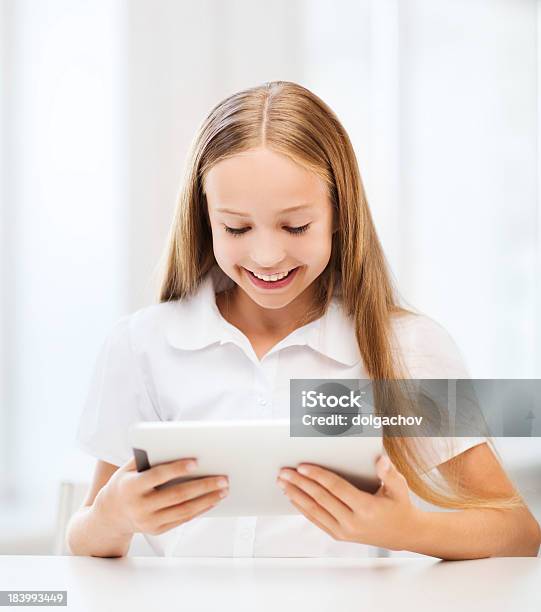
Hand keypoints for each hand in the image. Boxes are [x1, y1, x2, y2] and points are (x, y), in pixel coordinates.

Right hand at [95, 457, 228, 536]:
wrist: (109, 516)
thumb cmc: (124, 484)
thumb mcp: (127, 468)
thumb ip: (147, 457)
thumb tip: (174, 444)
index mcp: (131, 487)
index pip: (158, 476)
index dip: (177, 469)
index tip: (196, 461)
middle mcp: (140, 507)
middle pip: (177, 495)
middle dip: (203, 486)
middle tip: (222, 477)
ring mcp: (149, 521)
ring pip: (184, 510)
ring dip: (207, 499)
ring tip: (224, 489)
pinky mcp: (157, 530)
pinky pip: (183, 519)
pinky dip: (200, 510)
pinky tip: (213, 500)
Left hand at [276, 455, 421, 550]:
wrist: (403, 534)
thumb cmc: (399, 505)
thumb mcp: (399, 487)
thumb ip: (389, 473)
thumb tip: (380, 460)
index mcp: (366, 508)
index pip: (336, 488)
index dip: (318, 476)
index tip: (302, 466)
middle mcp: (352, 522)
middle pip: (320, 499)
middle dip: (299, 484)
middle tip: (284, 471)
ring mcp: (344, 531)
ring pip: (314, 511)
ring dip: (296, 495)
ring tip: (282, 482)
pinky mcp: (339, 535)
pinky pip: (316, 520)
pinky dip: (302, 508)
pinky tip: (292, 497)